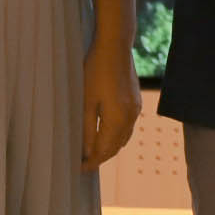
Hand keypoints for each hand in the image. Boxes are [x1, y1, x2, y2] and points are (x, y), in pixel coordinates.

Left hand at [81, 39, 140, 169]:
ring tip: (92, 152)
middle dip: (100, 157)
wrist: (115, 46)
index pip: (104, 150)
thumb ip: (87, 129)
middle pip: (115, 147)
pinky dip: (116, 136)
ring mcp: (135, 109)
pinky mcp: (136, 101)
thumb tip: (86, 152)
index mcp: (118, 119)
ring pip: (123, 138)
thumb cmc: (95, 70)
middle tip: (83, 164)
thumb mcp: (86, 101)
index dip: (91, 162)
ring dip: (109, 148)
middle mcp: (130, 117)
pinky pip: (127, 127)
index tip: (78, 169)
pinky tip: (105, 134)